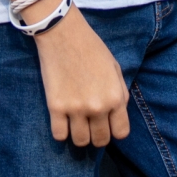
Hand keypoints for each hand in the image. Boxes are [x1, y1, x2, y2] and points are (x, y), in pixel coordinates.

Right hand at [30, 8, 131, 146]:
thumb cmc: (92, 48)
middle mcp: (97, 107)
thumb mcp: (115, 68)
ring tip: (76, 124)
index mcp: (115, 98)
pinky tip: (62, 120)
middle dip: (97, 136)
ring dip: (79, 135)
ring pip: (80, 142)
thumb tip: (119, 113)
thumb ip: (120, 93)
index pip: (121, 133)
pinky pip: (59, 135)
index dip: (115, 130)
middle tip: (91, 125)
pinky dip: (61, 132)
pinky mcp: (55, 107)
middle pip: (100, 140)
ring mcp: (75, 109)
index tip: (108, 124)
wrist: (64, 34)